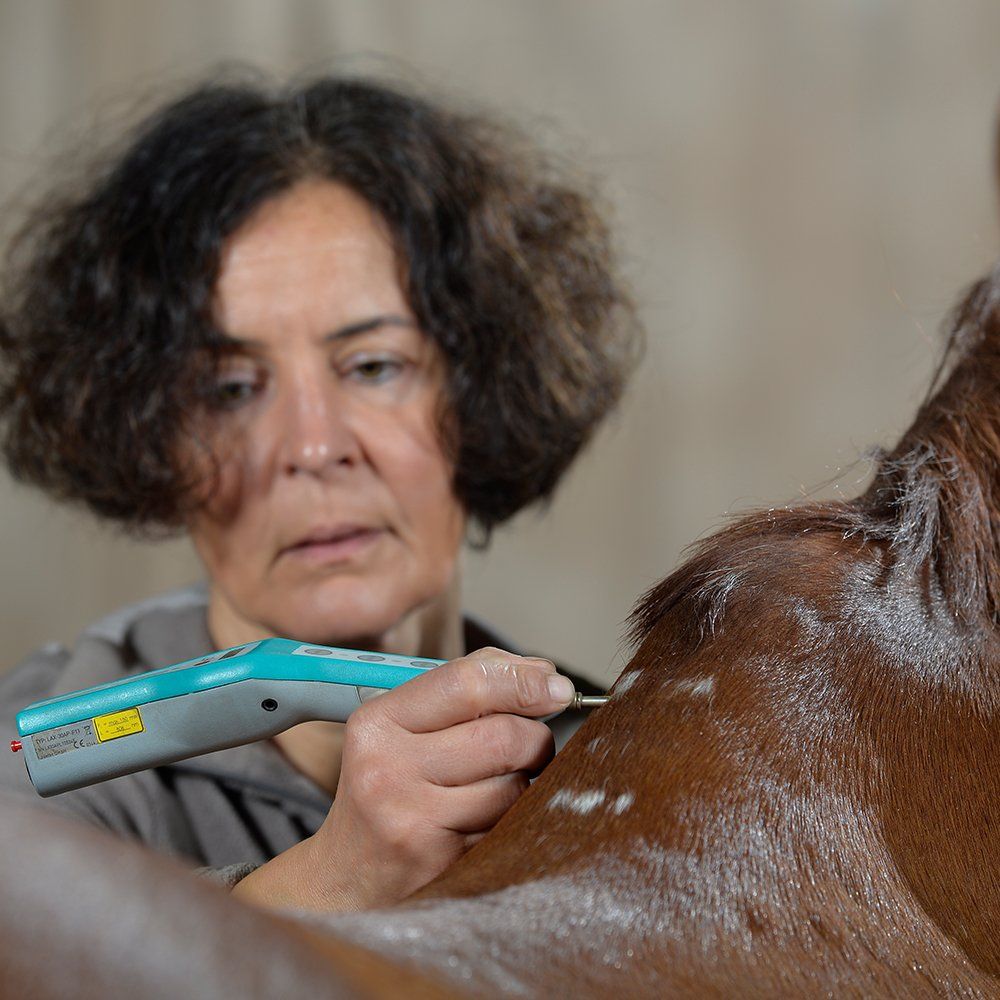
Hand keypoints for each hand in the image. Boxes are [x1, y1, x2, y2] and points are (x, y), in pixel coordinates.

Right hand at [231, 648, 573, 911]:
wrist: (343, 882)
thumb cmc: (385, 792)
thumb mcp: (401, 730)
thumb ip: (466, 689)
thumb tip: (543, 672)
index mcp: (377, 723)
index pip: (466, 683)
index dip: (524, 679)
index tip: (558, 686)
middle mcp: (387, 769)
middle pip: (503, 735)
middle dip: (536, 738)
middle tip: (533, 746)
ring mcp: (413, 821)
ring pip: (516, 786)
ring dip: (526, 784)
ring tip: (499, 788)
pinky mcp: (440, 864)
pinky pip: (509, 828)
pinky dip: (514, 821)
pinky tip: (487, 823)